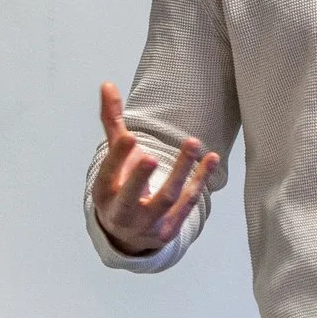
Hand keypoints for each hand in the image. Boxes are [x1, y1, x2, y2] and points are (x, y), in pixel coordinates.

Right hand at [92, 82, 216, 257]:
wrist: (127, 234)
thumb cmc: (121, 185)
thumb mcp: (114, 159)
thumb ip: (112, 122)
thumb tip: (108, 84)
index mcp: (105, 193)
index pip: (109, 175)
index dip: (118, 158)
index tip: (129, 137)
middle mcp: (123, 212)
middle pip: (131, 197)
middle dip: (140, 179)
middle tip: (150, 157)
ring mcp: (147, 224)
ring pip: (166, 199)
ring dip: (180, 172)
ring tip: (192, 142)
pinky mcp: (169, 229)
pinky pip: (187, 203)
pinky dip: (200, 181)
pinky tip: (211, 159)